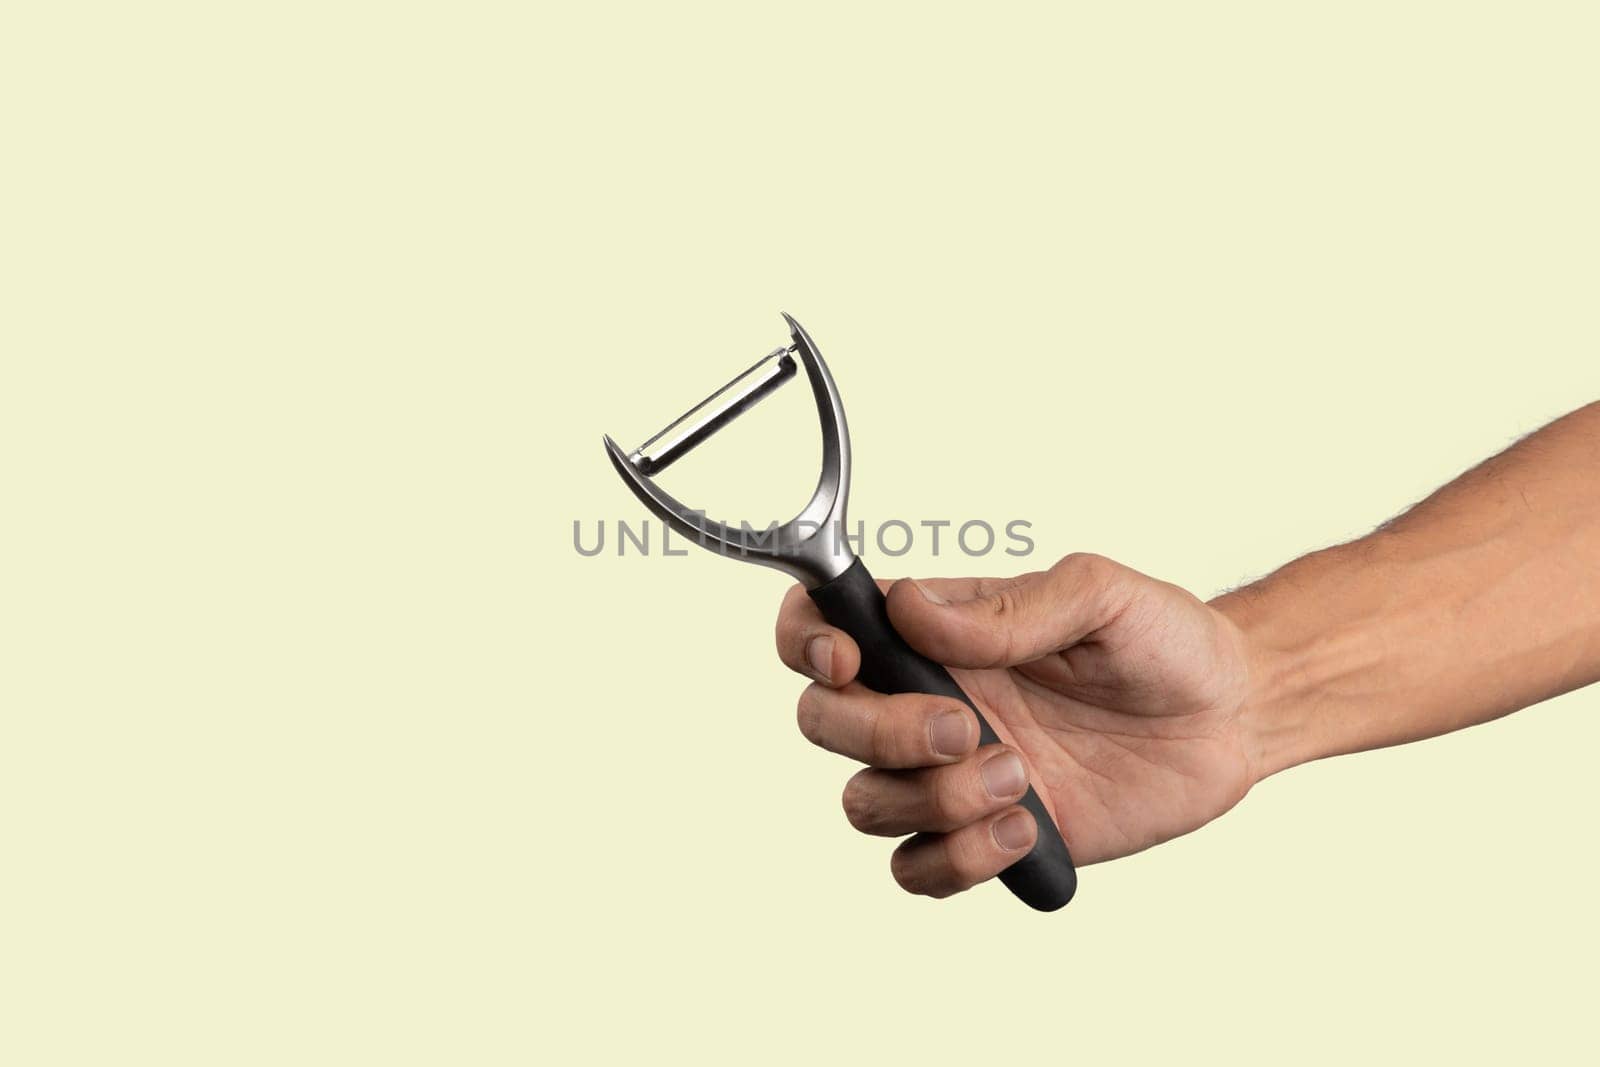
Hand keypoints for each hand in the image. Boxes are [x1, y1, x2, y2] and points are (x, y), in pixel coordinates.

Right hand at [775, 553, 1257, 898]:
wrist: (1231, 718)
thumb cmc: (1164, 640)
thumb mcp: (1101, 595)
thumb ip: (1008, 607)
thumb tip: (912, 609)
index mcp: (937, 631)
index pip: (822, 625)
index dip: (804, 640)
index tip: (848, 660)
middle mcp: (927, 699)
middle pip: (824, 722)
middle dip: (879, 733)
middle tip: (966, 727)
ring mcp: (951, 773)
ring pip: (865, 803)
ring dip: (931, 799)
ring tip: (1019, 777)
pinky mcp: (988, 836)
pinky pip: (918, 869)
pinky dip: (957, 859)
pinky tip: (1025, 828)